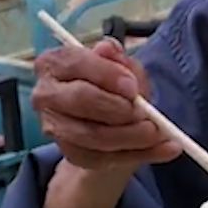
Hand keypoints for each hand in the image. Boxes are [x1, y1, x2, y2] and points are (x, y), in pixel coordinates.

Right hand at [31, 38, 181, 172]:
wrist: (107, 119)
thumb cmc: (111, 86)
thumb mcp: (121, 67)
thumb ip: (118, 59)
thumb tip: (109, 48)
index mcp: (53, 63)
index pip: (76, 63)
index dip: (107, 74)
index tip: (133, 87)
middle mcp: (45, 94)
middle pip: (80, 99)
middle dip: (118, 108)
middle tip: (146, 114)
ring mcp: (54, 126)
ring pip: (92, 135)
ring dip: (130, 136)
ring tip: (157, 132)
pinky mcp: (69, 153)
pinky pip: (102, 158)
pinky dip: (137, 155)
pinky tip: (162, 149)